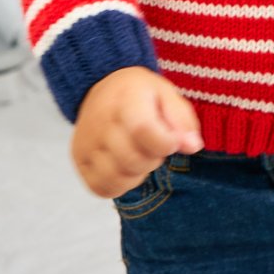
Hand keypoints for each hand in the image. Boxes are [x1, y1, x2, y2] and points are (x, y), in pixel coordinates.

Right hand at [71, 66, 202, 197]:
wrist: (101, 85)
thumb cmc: (139, 93)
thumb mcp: (166, 93)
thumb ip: (182, 119)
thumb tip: (193, 146)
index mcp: (124, 100)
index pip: (143, 130)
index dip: (165, 143)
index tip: (172, 141)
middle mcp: (100, 122)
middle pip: (133, 159)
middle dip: (154, 157)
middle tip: (155, 144)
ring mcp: (86, 144)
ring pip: (118, 178)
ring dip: (138, 172)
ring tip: (139, 152)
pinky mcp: (79, 161)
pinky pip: (102, 188)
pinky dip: (120, 184)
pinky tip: (126, 165)